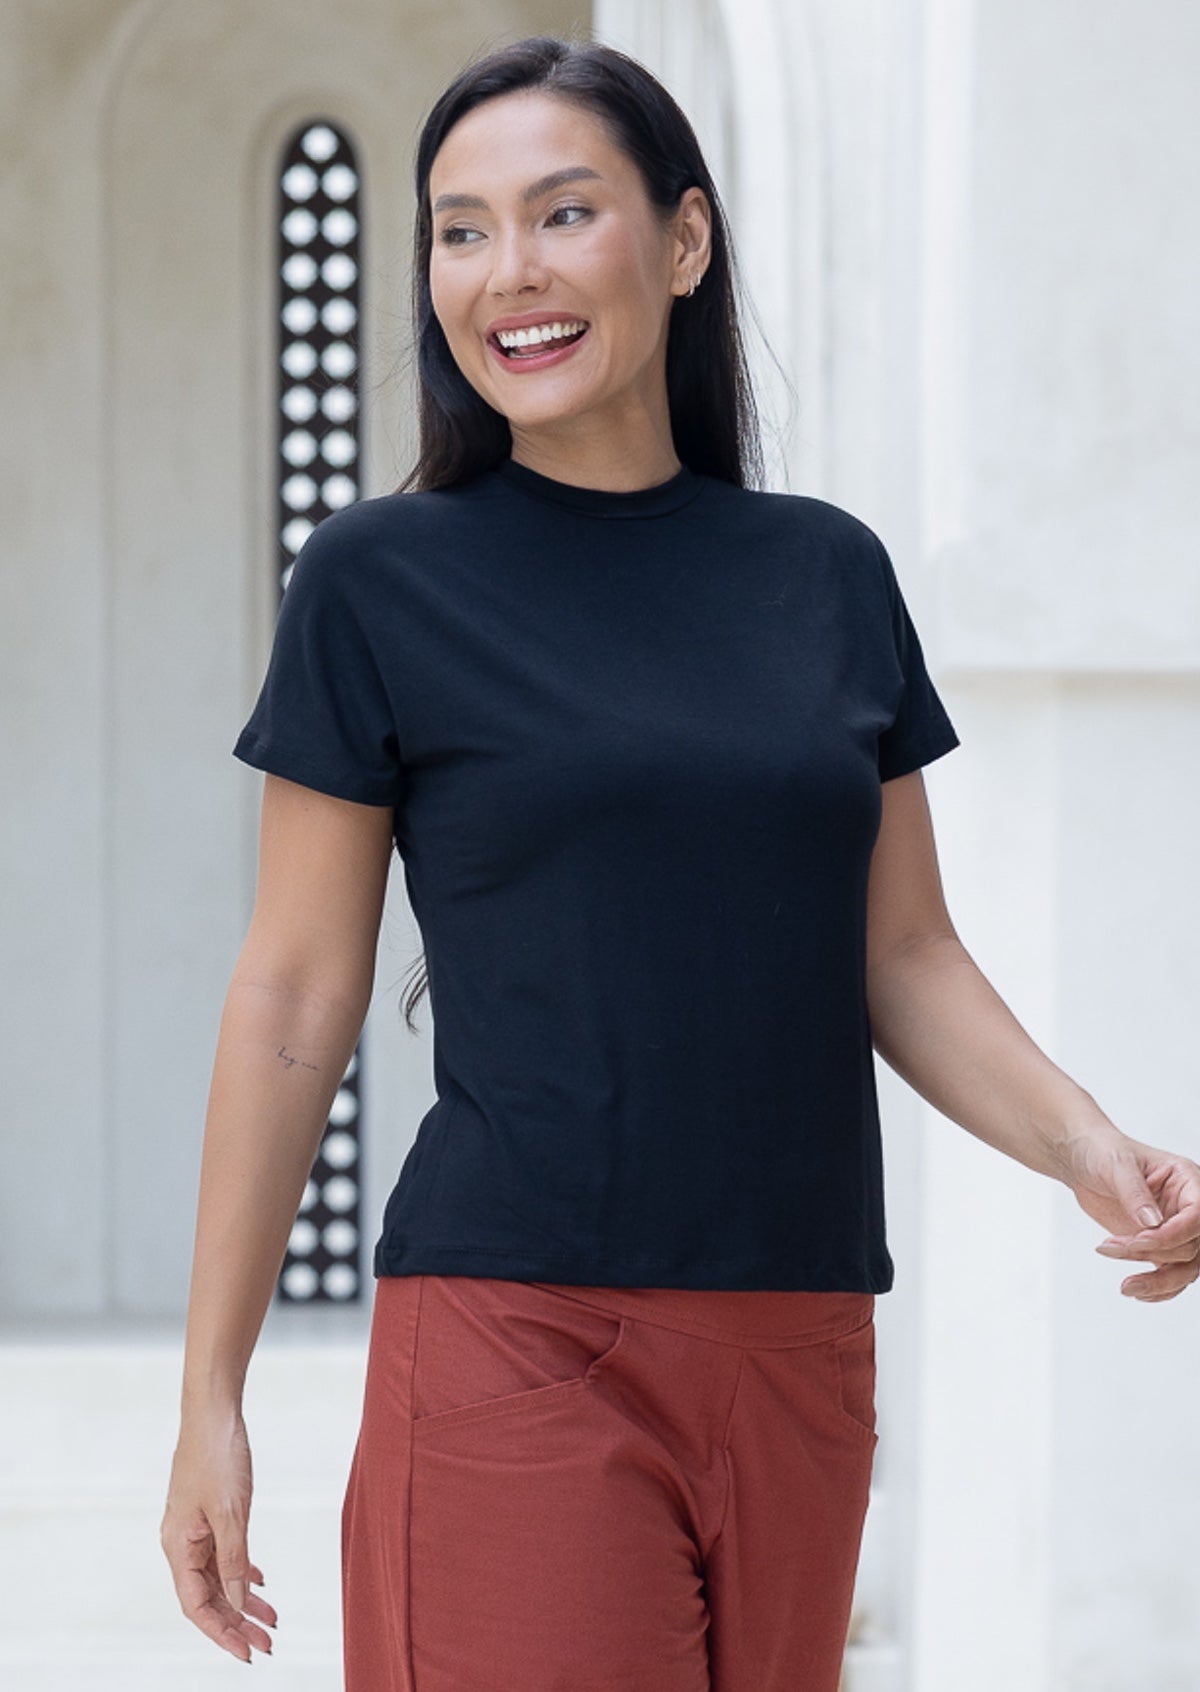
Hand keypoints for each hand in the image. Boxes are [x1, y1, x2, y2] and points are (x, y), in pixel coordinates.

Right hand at [160, 1406, 277, 1661]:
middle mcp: (182, 1542)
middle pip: (208, 1595)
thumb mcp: (232, 1512)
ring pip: (218, 1575)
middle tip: (269, 1643)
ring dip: (243, 1599)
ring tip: (272, 1619)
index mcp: (179, 1546)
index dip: (222, 1633)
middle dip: (237, 1622)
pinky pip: (223, 1553)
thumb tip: (239, 1602)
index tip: (248, 1654)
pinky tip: (260, 1581)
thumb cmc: (218, 1455)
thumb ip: (235, 1559)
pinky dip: (242, 1569)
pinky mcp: (208, 1512)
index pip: (197, 1605)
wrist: (213, 1410)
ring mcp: (194, 1527)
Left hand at [1057, 1127, 1199, 1300]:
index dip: (1174, 1233)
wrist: (1081, 1160)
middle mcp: (1187, 1207)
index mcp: (1187, 1180)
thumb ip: (1135, 1193)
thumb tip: (1152, 1223)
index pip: (1198, 1214)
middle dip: (1153, 1254)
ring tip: (1125, 1286)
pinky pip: (1171, 1274)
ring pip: (1185, 1268)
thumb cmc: (1102, 1151)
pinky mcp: (1160, 1246)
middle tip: (1114, 1247)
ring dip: (1157, 1281)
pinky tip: (1137, 1291)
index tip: (1140, 1240)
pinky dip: (1157, 1289)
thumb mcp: (1116, 1164)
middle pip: (1192, 1247)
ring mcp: (1175, 1229)